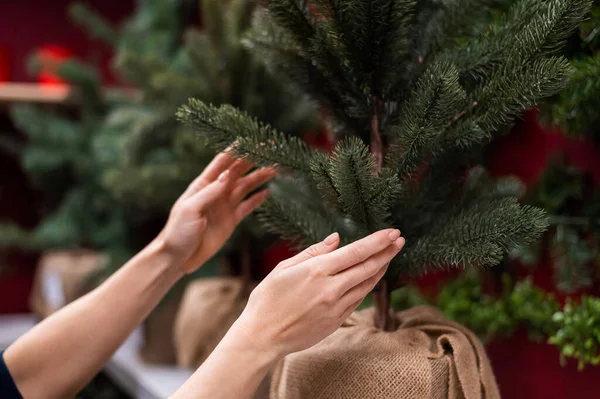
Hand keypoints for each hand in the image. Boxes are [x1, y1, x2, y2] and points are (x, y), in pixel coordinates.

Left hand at [156, 151, 276, 273]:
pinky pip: (247, 206)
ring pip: (246, 186)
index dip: (237, 150)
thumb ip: (210, 193)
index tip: (251, 140)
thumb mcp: (190, 210)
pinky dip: (257, 199)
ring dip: (260, 177)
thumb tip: (228, 175)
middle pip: (238, 171)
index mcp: (203, 185)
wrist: (178, 258)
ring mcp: (225, 206)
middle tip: (271, 151)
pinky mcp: (231, 220)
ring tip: (276, 168)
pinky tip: (268, 191)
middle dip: (254, 160)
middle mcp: (216, 192)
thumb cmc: (177, 232)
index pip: (223, 162)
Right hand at [233, 229, 404, 358]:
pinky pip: (358, 299)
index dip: (378, 241)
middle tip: (400, 240)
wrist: (262, 337)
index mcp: (316, 271)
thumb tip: (336, 239)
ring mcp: (336, 307)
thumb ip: (313, 252)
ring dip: (381, 268)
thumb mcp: (283, 268)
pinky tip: (372, 277)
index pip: (356, 252)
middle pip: (368, 266)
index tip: (393, 232)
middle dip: (387, 251)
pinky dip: (368, 286)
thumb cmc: (267, 300)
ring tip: (390, 255)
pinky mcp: (337, 321)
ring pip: (367, 284)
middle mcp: (331, 288)